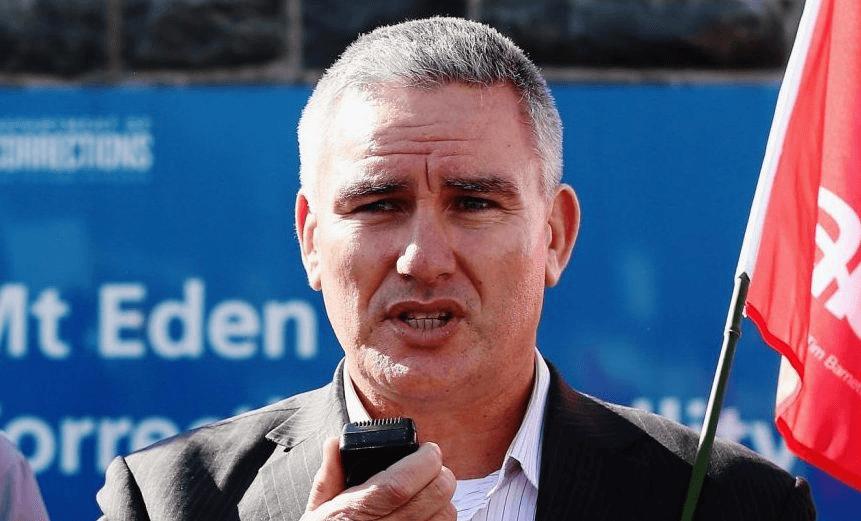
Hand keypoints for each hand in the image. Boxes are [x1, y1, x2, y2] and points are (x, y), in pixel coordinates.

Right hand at [302, 437, 456, 520]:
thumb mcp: (317, 510)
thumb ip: (329, 475)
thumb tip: (334, 443)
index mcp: (355, 512)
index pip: (400, 484)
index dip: (424, 462)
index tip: (429, 450)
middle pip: (434, 497)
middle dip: (440, 474)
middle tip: (432, 466)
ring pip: (446, 516)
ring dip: (444, 499)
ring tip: (430, 491)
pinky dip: (441, 518)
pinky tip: (428, 513)